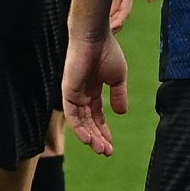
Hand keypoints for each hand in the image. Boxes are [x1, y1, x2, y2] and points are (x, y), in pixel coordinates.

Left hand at [63, 32, 127, 156]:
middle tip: (107, 153)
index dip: (104, 131)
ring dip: (90, 137)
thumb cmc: (108, 52)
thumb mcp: (118, 78)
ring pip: (80, 122)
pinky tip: (89, 138)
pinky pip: (72, 115)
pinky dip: (80, 127)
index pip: (97, 116)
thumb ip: (119, 96)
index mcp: (93, 91)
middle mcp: (81, 95)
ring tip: (101, 149)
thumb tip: (122, 114)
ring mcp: (73, 94)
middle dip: (98, 138)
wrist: (96, 37)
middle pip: (89, 122)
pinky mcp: (67, 92)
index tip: (112, 146)